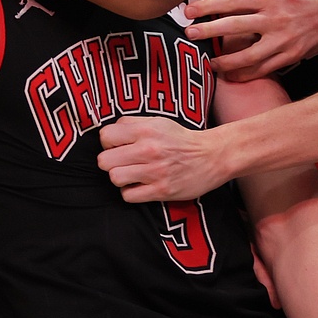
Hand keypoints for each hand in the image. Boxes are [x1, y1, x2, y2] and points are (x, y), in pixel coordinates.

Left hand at [97, 117, 229, 200]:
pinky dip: (131, 192)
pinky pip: (128, 196)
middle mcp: (148, 150)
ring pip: (115, 178)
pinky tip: (140, 186)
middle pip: (105, 161)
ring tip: (131, 175)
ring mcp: (155, 172)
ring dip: (120, 178)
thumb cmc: (181, 139)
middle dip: (111, 162)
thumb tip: (109, 133)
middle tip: (123, 163)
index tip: (117, 146)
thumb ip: (132, 124)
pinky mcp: (161, 190)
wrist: (212, 156)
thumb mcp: (158, 121)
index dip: (108, 143)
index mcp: (146, 130)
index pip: (105, 137)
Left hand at [182, 0, 317, 79]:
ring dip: (226, 61)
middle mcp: (274, 19)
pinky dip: (247, 75)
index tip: (188, 11)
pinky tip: (232, 76)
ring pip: (249, 56)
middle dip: (209, 32)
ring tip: (210, 63)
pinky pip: (264, 68)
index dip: (208, 7)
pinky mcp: (291, 56)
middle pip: (235, 28)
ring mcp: (283, 40)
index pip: (231, 2)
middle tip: (189, 35)